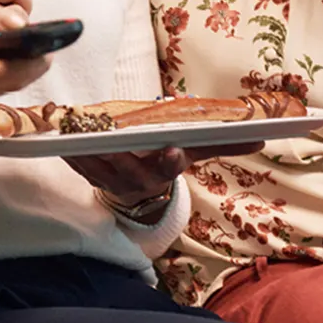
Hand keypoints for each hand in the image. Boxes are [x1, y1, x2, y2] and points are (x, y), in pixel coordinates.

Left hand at [66, 142, 263, 208]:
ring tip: (78, 135)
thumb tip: (262, 137)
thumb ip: (224, 144)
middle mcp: (139, 179)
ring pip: (99, 168)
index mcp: (165, 171)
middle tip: (111, 139)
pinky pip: (78, 166)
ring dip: (87, 153)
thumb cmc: (167, 159)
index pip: (171, 167)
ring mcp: (113, 180)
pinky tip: (60, 140)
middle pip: (129, 168)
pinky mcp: (91, 176)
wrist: (138, 188)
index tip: (173, 151)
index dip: (171, 161)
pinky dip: (70, 154)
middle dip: (120, 155)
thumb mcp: (195, 151)